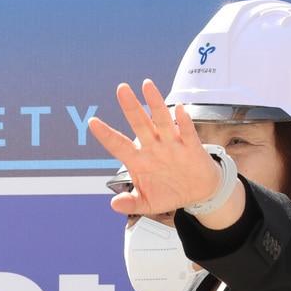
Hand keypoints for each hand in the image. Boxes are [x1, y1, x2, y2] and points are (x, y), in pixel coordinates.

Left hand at [87, 79, 222, 218]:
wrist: (198, 192)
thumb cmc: (169, 193)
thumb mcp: (146, 204)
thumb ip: (130, 204)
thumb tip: (114, 204)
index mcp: (138, 160)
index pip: (118, 144)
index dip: (105, 134)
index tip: (92, 121)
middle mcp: (153, 147)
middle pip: (139, 124)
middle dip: (130, 106)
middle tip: (121, 88)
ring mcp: (172, 144)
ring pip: (161, 120)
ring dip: (155, 103)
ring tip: (147, 85)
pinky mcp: (191, 146)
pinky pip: (186, 132)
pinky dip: (182, 122)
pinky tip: (178, 110)